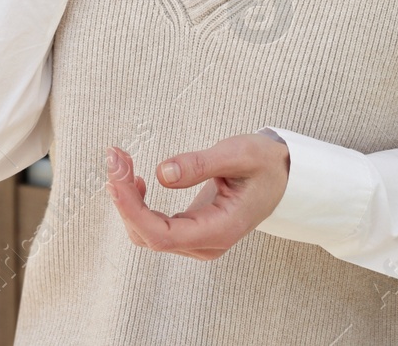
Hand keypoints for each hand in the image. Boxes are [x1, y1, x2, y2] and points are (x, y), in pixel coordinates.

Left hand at [104, 133, 289, 259]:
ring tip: (121, 162)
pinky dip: (137, 203)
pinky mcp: (190, 231)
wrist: (282, 177)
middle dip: (124, 197)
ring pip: (146, 233)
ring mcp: (197, 241)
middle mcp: (206, 243)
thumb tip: (161, 173)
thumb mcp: (239, 154)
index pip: (163, 235)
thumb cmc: (264, 164)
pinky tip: (135, 180)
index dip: (132, 209)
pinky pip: (154, 226)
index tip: (116, 178)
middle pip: (148, 234)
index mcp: (221, 229)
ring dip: (127, 200)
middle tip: (114, 156)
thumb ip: (201, 164)